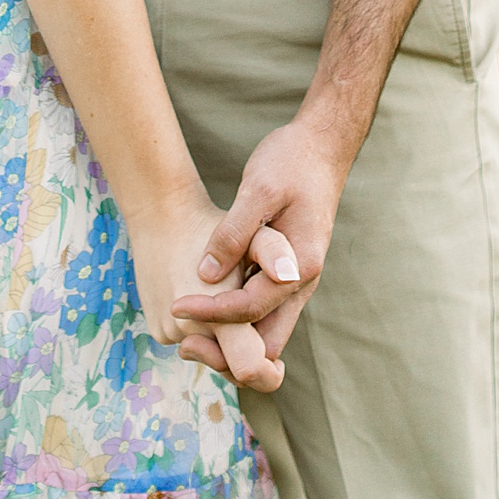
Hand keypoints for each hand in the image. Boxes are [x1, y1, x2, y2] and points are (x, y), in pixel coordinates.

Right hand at [129, 188, 286, 394]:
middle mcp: (190, 333)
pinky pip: (188, 341)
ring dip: (222, 337)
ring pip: (209, 352)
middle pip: (229, 366)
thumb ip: (274, 251)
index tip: (277, 364)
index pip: (249, 370)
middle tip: (253, 326)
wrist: (159, 214)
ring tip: (224, 297)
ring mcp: (168, 334)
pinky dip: (201, 328)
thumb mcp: (251, 233)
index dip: (268, 374)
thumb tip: (289, 276)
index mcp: (220, 317)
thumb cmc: (211, 223)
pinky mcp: (157, 330)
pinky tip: (202, 294)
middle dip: (245, 352)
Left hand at [167, 116, 349, 373]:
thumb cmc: (291, 161)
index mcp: (299, 266)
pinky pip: (262, 310)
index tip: (176, 306)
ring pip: (266, 331)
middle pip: (267, 344)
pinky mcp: (285, 272)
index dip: (211, 313)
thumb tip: (205, 276)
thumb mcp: (258, 189)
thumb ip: (234, 233)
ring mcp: (295, 279)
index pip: (250, 308)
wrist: (322, 145)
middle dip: (228, 352)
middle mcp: (301, 281)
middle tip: (185, 342)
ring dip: (232, 340)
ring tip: (190, 331)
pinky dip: (237, 319)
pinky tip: (207, 305)